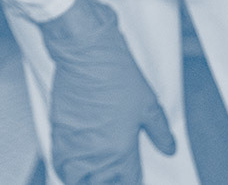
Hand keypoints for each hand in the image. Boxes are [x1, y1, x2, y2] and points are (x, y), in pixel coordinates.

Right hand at [39, 0, 176, 184]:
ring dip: (89, 178)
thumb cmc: (116, 75)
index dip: (134, 180)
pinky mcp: (58, 135)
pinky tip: (76, 165)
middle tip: (119, 173)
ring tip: (98, 173)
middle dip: (112, 180)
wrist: (87, 55)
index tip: (136, 176)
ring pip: (79, 179)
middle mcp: (95, 155)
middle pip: (103, 183)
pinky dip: (68, 169)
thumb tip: (169, 148)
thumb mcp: (148, 104)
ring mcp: (74, 147)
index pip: (129, 180)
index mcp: (120, 151)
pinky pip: (61, 165)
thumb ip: (160, 132)